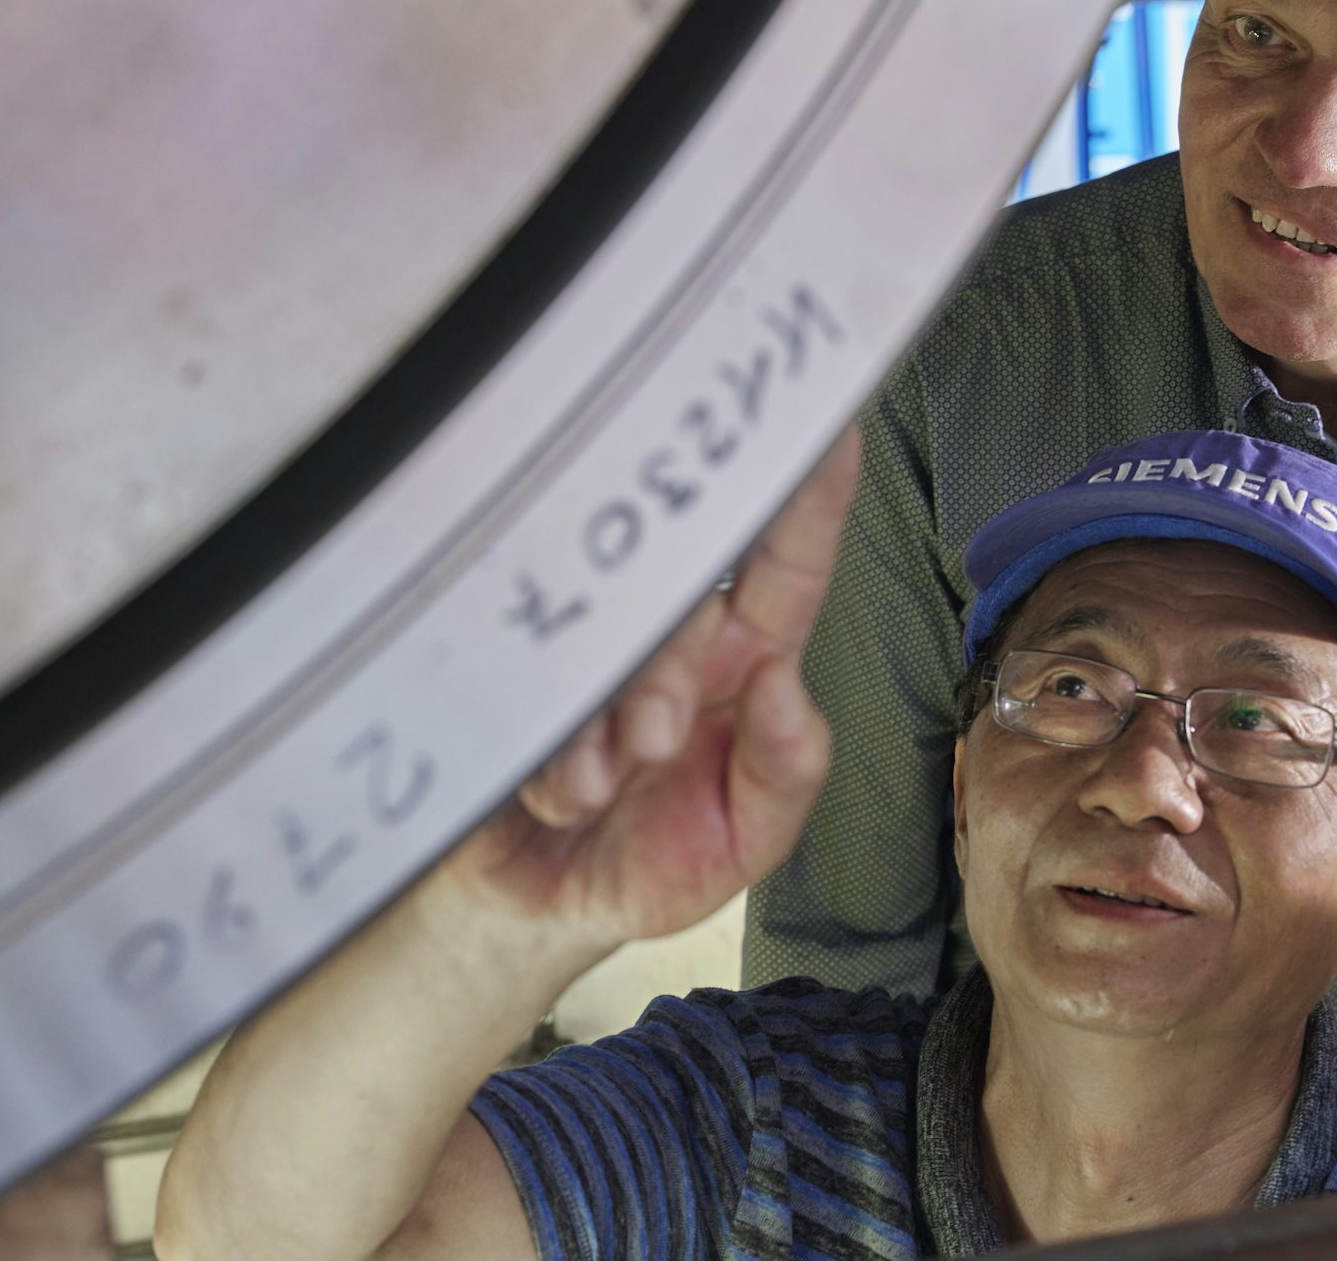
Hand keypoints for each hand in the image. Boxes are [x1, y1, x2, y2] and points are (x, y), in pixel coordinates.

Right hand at [444, 429, 860, 952]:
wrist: (534, 908)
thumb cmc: (650, 859)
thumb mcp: (744, 843)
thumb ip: (786, 772)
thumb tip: (784, 686)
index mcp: (740, 659)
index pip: (788, 565)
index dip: (810, 498)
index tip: (829, 428)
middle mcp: (669, 635)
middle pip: (684, 592)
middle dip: (670, 662)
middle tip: (653, 741)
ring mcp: (587, 645)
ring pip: (602, 624)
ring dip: (602, 712)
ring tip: (596, 787)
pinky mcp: (508, 668)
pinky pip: (523, 672)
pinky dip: (546, 745)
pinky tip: (554, 793)